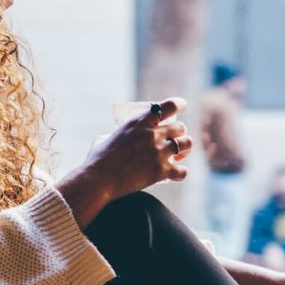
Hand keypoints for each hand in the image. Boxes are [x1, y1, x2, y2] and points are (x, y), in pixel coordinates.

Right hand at [61, 98, 191, 218]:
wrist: (97, 180)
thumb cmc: (99, 159)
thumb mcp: (114, 136)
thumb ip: (129, 132)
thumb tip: (133, 135)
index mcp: (140, 122)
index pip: (170, 106)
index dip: (179, 105)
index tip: (182, 108)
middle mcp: (152, 134)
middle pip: (181, 127)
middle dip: (179, 134)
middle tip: (173, 142)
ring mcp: (158, 152)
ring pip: (187, 144)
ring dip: (184, 150)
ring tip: (176, 156)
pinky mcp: (161, 172)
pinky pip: (183, 171)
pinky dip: (180, 173)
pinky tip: (174, 174)